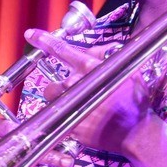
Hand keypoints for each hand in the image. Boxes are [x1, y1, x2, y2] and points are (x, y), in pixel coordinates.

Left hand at [22, 27, 163, 157]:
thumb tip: (96, 51)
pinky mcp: (69, 124)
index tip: (30, 34)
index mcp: (90, 68)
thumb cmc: (134, 101)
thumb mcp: (127, 71)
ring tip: (80, 107)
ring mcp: (71, 104)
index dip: (44, 40)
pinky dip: (68, 118)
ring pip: (52, 100)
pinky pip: (59, 118)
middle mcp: (77, 83)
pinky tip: (84, 121)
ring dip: (61, 102)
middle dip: (62, 89)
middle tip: (79, 96)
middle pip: (54, 83)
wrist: (136, 131)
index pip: (62, 50)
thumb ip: (107, 58)